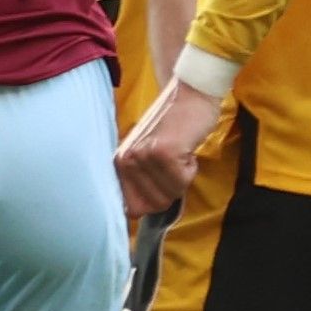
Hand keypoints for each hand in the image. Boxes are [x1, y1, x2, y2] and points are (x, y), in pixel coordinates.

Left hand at [117, 79, 224, 219]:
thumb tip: (133, 214)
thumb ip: (137, 181)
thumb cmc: (172, 128)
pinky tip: (186, 149)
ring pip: (171, 193)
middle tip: (173, 165)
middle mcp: (125, 161)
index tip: (160, 192)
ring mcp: (143, 157)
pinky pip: (184, 181)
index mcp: (118, 164)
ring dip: (182, 178)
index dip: (149, 207)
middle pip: (154, 205)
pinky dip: (192, 169)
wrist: (189, 96)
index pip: (129, 209)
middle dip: (171, 191)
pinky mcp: (164, 153)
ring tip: (178, 154)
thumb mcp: (146, 154)